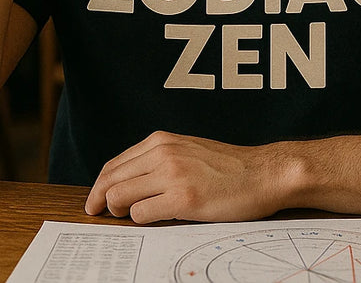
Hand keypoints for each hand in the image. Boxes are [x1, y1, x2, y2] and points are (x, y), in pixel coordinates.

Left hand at [85, 131, 292, 223]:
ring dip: (118, 211)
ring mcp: (172, 175)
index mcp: (161, 141)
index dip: (99, 185)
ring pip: (119, 196)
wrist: (264, 174)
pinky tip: (155, 219)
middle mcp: (163, 154)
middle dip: (98, 200)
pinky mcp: (183, 199)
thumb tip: (130, 182)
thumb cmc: (230, 167)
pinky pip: (142, 214)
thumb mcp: (188, 151)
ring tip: (128, 216)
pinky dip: (142, 220)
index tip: (96, 199)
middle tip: (97, 213)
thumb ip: (160, 160)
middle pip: (110, 180)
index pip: (115, 164)